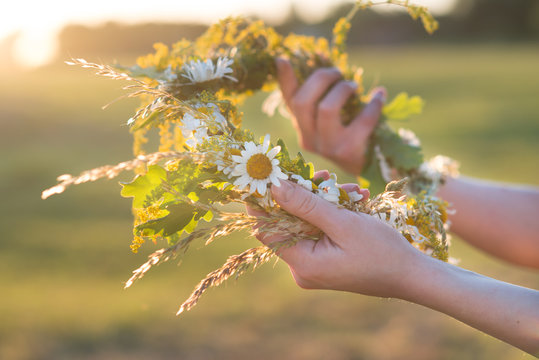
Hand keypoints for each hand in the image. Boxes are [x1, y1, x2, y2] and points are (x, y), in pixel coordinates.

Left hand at [248, 171, 420, 297]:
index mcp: (303, 263)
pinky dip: (332, 213)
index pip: (266, 229)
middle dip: (305, 195)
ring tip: (351, 189)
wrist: (412, 276)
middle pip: (288, 222)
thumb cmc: (382, 252)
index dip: (261, 202)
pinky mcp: (325, 259)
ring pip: (306, 222)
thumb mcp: (343, 223)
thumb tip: (274, 186)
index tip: (265, 176)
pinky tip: (354, 199)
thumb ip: (306, 205)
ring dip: (324, 201)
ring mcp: (314, 264)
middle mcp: (303, 267)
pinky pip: (320, 229)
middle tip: (323, 175)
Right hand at [276, 58, 386, 175]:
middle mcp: (309, 139)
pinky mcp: (348, 152)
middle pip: (303, 102)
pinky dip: (373, 104)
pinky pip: (361, 121)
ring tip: (354, 86)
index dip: (284, 80)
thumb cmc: (353, 136)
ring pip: (326, 109)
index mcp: (302, 128)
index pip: (289, 101)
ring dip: (342, 90)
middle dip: (321, 78)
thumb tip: (328, 65)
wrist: (372, 171)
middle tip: (338, 72)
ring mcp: (327, 148)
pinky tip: (379, 96)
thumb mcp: (333, 120)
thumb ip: (326, 98)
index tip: (281, 59)